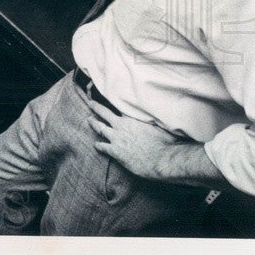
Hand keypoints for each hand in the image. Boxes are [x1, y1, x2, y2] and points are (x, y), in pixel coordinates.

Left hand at [88, 101, 223, 185]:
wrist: (162, 159)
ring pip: (100, 128)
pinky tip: (96, 145)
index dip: (112, 100)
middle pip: (105, 114)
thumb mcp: (160, 124)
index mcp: (132, 118)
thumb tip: (157, 110)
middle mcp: (122, 126)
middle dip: (96, 108)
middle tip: (90, 103)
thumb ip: (153, 118)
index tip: (106, 94)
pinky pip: (103, 147)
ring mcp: (117, 139)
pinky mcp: (116, 152)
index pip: (119, 106)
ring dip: (94, 123)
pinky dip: (99, 145)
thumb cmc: (165, 142)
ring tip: (89, 120)